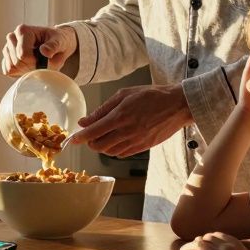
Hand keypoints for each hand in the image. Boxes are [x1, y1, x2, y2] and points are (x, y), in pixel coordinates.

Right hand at [1, 24, 77, 75]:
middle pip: (16, 62)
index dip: (34, 63)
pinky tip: (28, 67)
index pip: (23, 55)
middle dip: (30, 67)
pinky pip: (8, 71)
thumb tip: (44, 51)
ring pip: (11, 67)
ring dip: (25, 70)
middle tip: (41, 63)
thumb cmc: (58, 41)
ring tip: (35, 63)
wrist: (56, 44)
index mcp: (23, 30)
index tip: (44, 60)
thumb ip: (53, 46)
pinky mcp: (7, 57)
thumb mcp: (60, 41)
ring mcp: (8, 47)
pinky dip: (19, 72)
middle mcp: (13, 37)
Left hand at [68, 83, 191, 157]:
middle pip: (99, 146)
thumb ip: (103, 109)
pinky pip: (122, 154)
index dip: (80, 137)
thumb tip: (85, 121)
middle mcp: (127, 132)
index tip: (72, 140)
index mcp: (120, 116)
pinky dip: (114, 150)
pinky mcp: (143, 148)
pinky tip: (117, 140)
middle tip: (91, 134)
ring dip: (102, 146)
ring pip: (110, 152)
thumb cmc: (151, 96)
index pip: (94, 132)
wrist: (176, 106)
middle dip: (90, 142)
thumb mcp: (124, 95)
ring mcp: (136, 142)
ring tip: (104, 135)